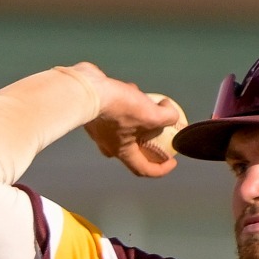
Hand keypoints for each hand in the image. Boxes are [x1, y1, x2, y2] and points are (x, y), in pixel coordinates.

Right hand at [70, 63, 183, 177]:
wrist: (86, 89)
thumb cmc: (117, 107)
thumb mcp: (151, 114)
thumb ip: (168, 117)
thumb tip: (172, 112)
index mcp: (121, 150)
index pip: (143, 169)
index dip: (161, 169)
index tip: (172, 160)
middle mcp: (107, 143)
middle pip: (132, 148)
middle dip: (147, 138)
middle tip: (157, 127)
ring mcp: (99, 129)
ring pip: (124, 127)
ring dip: (137, 116)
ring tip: (144, 100)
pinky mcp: (95, 112)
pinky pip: (114, 111)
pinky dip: (125, 104)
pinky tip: (129, 90)